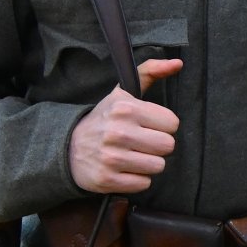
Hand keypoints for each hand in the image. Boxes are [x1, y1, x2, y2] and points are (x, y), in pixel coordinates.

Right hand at [68, 58, 181, 193]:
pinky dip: (137, 179)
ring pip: (158, 166)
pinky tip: (123, 169)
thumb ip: (151, 72)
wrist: (68, 148)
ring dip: (148, 163)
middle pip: (168, 146)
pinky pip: (144, 184)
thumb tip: (178, 63)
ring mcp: (111, 158)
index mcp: (125, 108)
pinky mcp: (107, 180)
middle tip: (140, 142)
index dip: (162, 126)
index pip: (172, 123)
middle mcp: (118, 132)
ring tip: (131, 155)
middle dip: (157, 146)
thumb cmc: (105, 119)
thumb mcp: (124, 93)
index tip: (147, 125)